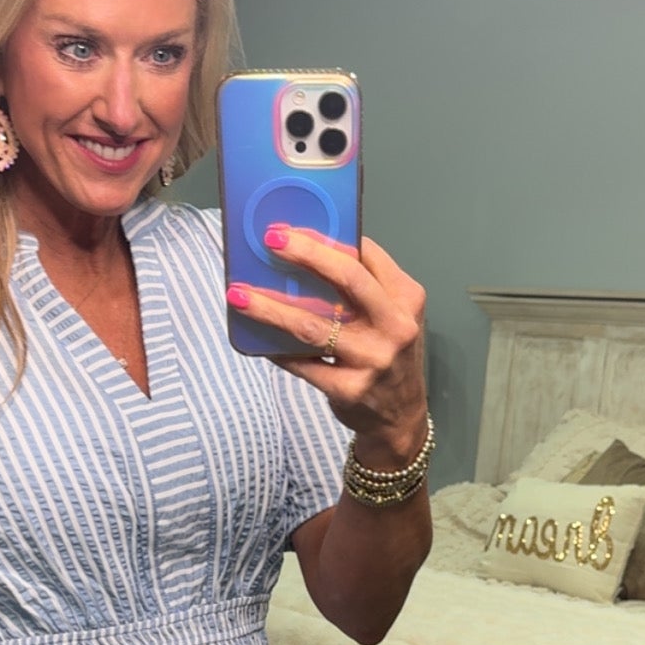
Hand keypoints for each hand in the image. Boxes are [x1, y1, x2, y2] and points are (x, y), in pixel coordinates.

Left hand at [227, 226, 428, 464]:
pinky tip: (254, 337)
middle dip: (305, 254)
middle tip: (270, 239)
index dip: (327, 237)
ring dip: (270, 308)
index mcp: (406, 297)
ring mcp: (373, 359)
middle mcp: (394, 326)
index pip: (367, 254)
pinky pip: (301, 363)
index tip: (292, 227)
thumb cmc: (387, 354)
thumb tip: (307, 251)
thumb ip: (363, 287)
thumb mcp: (392, 315)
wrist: (400, 417)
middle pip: (347, 278)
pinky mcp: (349, 389)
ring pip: (312, 325)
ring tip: (239, 295)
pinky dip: (275, 349)